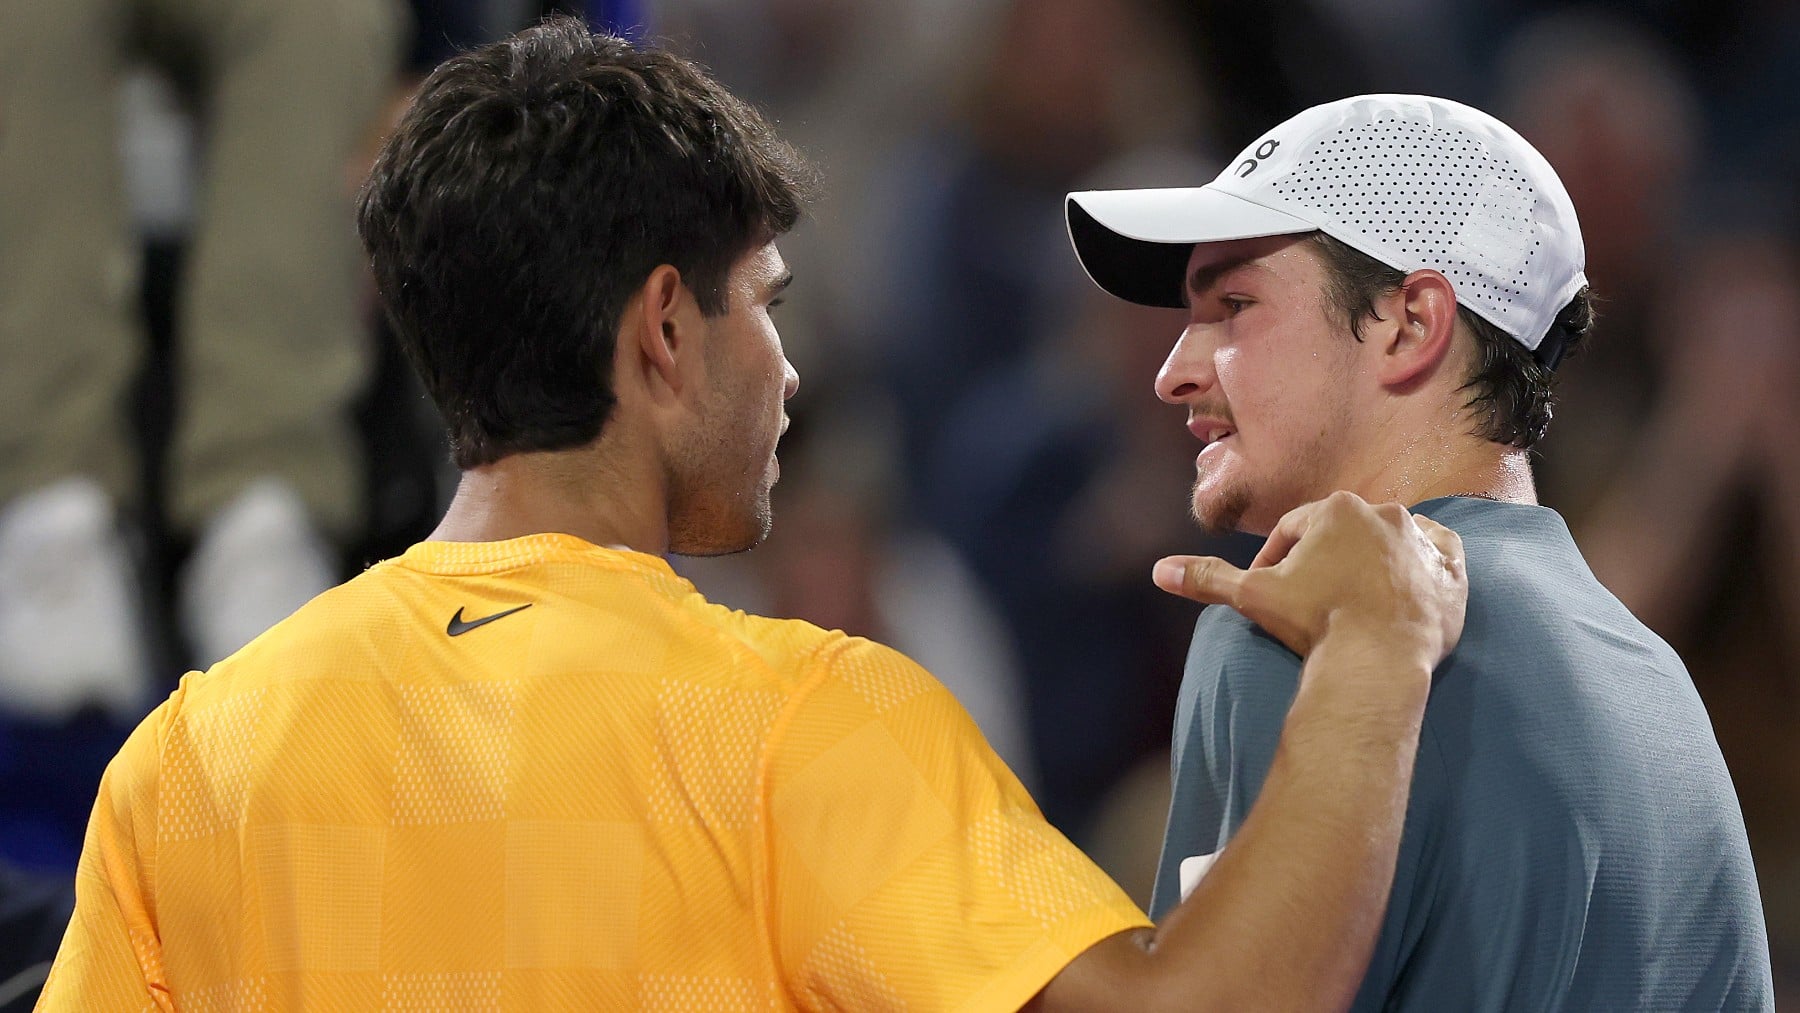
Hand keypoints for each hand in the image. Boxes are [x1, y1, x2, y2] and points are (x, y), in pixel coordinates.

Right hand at [1152, 491, 1466, 667]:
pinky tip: (1408, 587)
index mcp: (1335, 509)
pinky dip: (1426, 567)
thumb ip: (1209, 578)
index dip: (1278, 560)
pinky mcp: (1454, 571)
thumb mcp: (1254, 598)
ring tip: (1356, 598)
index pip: (1296, 529)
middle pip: (1344, 533)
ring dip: (1375, 560)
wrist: (1378, 659)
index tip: (1273, 589)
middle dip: (1327, 559)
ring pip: (1392, 540)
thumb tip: (1160, 571)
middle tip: (1314, 599)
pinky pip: (1440, 558)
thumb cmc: (1315, 622)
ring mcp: (1423, 540)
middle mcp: (1384, 513)